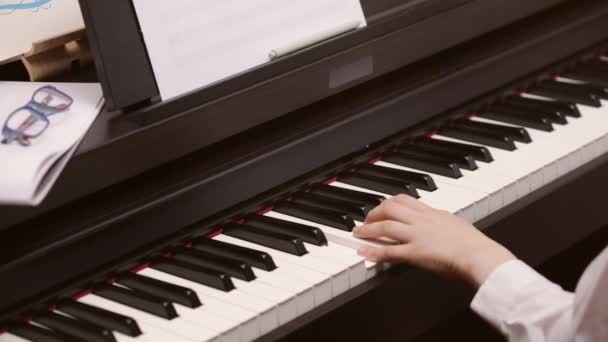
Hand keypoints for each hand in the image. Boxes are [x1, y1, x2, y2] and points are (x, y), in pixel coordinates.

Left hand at [353, 195, 515, 286]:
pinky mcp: (416, 253)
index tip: (381, 207)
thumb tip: (441, 220)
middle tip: (366, 220)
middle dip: (374, 213)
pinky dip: (374, 252)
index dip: (389, 203)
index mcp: (433, 213)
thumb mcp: (457, 224)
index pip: (405, 200)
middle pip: (391, 208)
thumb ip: (444, 221)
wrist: (480, 255)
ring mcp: (418, 236)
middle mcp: (423, 221)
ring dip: (368, 230)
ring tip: (358, 234)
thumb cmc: (475, 245)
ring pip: (386, 226)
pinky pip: (390, 251)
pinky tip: (364, 253)